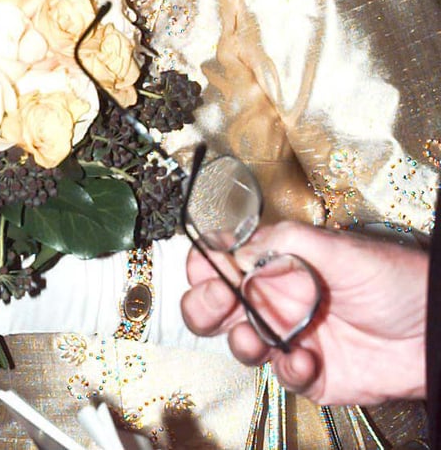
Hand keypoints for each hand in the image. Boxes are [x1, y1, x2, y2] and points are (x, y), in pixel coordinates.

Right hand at [181, 220, 427, 405]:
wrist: (434, 329)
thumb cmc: (393, 277)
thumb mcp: (336, 247)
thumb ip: (285, 244)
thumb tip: (238, 253)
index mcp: (276, 260)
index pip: (222, 258)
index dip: (205, 264)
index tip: (211, 270)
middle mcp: (276, 298)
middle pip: (214, 303)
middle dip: (204, 304)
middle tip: (220, 302)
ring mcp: (289, 336)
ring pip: (239, 342)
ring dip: (239, 340)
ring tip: (256, 337)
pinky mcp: (310, 374)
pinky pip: (282, 377)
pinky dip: (288, 370)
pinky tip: (307, 359)